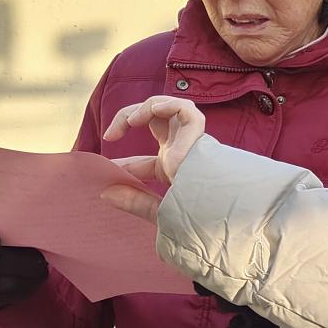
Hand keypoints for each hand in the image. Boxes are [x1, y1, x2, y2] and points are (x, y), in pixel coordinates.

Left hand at [100, 96, 206, 223]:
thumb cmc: (200, 222)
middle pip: (154, 121)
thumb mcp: (160, 213)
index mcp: (172, 170)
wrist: (223, 221)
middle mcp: (182, 151)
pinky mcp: (200, 139)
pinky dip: (168, 105)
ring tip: (132, 122)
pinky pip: (186, 110)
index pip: (141, 161)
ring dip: (147, 108)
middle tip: (111, 135)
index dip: (121, 163)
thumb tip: (105, 192)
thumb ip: (135, 202)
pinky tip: (152, 112)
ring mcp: (191, 143)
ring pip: (170, 107)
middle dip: (129, 118)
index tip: (105, 167)